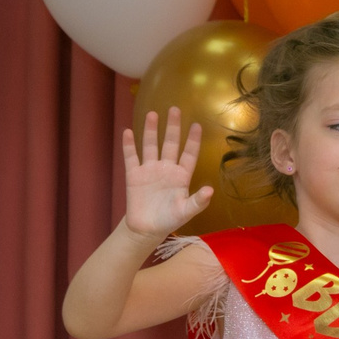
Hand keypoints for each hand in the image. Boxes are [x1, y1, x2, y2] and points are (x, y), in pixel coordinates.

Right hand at [122, 108, 212, 237]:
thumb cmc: (169, 220)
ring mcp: (150, 170)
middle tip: (175, 109)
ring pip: (151, 145)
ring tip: (152, 114)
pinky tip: (128, 132)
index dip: (193, 140)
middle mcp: (166, 168)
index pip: (189, 154)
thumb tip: (211, 191)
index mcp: (181, 176)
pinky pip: (131, 157)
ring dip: (152, 131)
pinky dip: (129, 145)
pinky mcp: (134, 175)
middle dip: (173, 127)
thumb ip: (198, 201)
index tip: (197, 125)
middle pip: (170, 144)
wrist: (146, 229)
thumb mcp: (186, 212)